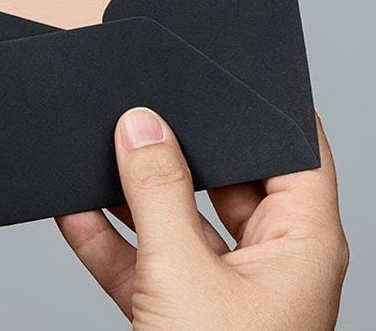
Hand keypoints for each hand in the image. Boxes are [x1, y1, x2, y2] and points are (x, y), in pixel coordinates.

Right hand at [56, 109, 347, 330]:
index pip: (295, 153)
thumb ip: (159, 196)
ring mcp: (220, 291)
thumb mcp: (184, 275)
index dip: (265, 108)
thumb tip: (141, 128)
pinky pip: (141, 260)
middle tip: (145, 104)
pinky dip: (107, 237)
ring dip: (133, 193)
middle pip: (227, 180)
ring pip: (176, 220)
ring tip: (97, 148)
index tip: (228, 68)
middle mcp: (268, 263)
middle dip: (182, 146)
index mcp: (302, 245)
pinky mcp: (176, 315)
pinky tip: (72, 207)